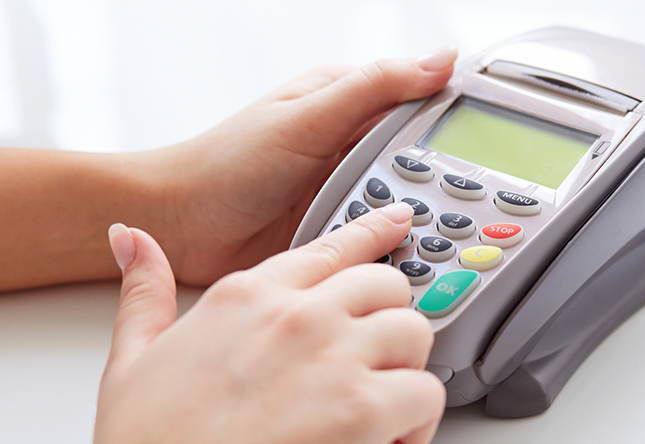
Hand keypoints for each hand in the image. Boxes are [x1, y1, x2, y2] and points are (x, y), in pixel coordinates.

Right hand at [96, 202, 445, 443]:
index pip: (331, 247)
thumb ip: (144, 293)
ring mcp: (332, 355)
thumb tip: (131, 239)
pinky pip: (425, 394)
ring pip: (414, 332)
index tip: (397, 223)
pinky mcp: (361, 408)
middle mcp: (296, 314)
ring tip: (380, 406)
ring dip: (404, 369)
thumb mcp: (133, 359)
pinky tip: (384, 440)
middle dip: (388, 319)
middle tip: (376, 359)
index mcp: (248, 296)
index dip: (373, 232)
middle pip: (386, 285)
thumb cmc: (150, 443)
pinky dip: (415, 421)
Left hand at [156, 47, 456, 285]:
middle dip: (440, 183)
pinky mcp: (340, 226)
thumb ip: (374, 88)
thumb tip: (440, 59)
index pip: (424, 102)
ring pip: (407, 201)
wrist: (182, 225)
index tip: (492, 146)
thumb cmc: (229, 162)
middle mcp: (354, 144)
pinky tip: (405, 256)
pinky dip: (393, 244)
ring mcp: (348, 188)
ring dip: (416, 218)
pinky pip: (382, 234)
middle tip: (461, 208)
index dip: (458, 121)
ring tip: (431, 235)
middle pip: (423, 159)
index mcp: (351, 102)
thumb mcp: (307, 117)